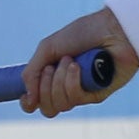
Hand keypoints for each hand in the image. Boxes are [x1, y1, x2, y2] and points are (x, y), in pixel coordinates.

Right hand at [18, 7, 138, 117]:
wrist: (112, 29)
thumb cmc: (83, 34)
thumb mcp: (48, 48)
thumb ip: (32, 72)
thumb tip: (27, 99)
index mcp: (54, 77)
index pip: (38, 102)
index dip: (28, 103)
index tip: (27, 97)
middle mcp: (68, 88)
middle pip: (47, 108)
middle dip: (43, 88)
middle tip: (51, 67)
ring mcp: (83, 93)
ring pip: (60, 105)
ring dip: (59, 81)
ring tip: (69, 60)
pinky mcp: (98, 95)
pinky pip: (76, 98)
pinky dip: (72, 82)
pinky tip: (78, 67)